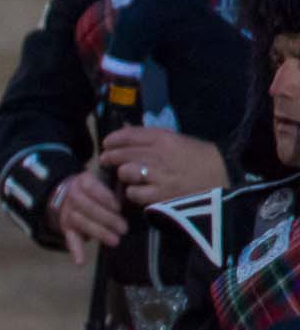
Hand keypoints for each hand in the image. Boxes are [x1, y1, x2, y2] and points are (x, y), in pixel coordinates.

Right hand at [47, 167, 127, 266]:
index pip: (90, 187)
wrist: (75, 196)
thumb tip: (138, 189)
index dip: (105, 198)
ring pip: (80, 222)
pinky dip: (75, 250)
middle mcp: (72, 195)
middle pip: (85, 207)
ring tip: (115, 241)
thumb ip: (120, 184)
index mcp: (83, 181)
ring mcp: (68, 212)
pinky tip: (81, 262)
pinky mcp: (66, 227)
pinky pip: (70, 238)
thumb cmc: (102, 188)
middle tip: (124, 228)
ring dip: (98, 233)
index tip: (119, 207)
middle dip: (106, 218)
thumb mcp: (110, 181)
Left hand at [98, 127, 228, 209]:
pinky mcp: (160, 195)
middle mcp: (160, 155)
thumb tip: (126, 133)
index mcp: (166, 138)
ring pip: (126, 173)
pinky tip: (139, 191)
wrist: (224, 178)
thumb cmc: (200, 158)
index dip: (114, 139)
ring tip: (128, 176)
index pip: (131, 135)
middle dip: (110, 157)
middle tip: (105, 161)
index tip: (106, 143)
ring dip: (124, 175)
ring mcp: (159, 176)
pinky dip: (133, 193)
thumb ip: (153, 139)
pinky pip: (134, 193)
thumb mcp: (179, 141)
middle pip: (123, 154)